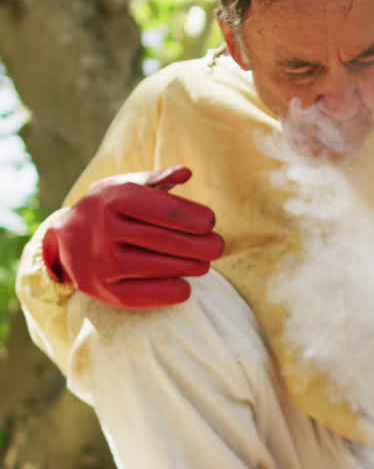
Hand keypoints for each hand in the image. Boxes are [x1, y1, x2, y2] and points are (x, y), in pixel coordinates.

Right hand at [42, 166, 223, 308]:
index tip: (210, 222)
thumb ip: (155, 179)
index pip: (164, 210)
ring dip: (192, 267)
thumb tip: (186, 173)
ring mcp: (101, 263)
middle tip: (217, 247)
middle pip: (167, 241)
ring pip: (162, 268)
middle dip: (201, 245)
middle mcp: (103, 231)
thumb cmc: (105, 209)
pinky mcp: (103, 292)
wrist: (62, 241)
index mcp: (111, 200)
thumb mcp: (122, 186)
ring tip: (204, 263)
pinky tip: (185, 284)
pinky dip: (174, 290)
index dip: (194, 218)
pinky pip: (148, 295)